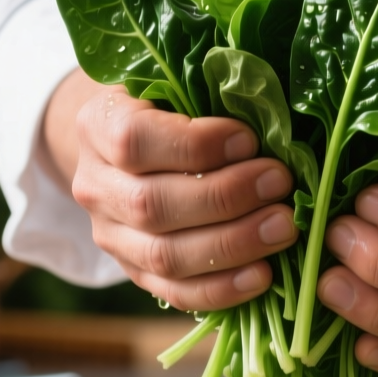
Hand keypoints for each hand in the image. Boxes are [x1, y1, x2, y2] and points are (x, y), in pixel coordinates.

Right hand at [65, 83, 297, 310]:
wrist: (130, 145)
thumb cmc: (170, 106)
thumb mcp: (179, 85)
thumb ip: (214, 97)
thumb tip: (277, 122)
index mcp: (98, 125)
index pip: (134, 141)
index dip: (195, 145)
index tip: (248, 139)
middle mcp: (94, 185)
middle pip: (153, 205)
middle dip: (226, 198)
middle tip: (280, 183)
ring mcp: (111, 235)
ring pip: (164, 256)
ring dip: (232, 244)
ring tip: (283, 227)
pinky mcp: (135, 271)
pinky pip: (175, 291)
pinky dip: (222, 288)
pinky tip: (263, 275)